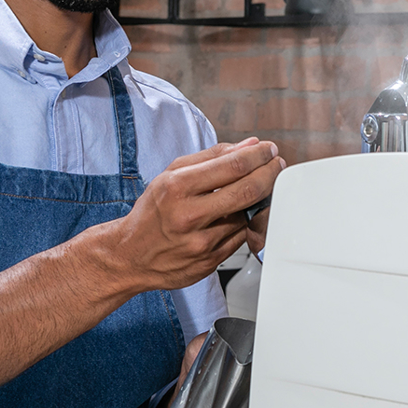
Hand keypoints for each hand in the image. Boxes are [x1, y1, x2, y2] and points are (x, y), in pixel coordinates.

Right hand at [113, 138, 283, 292]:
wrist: (130, 255)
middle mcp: (188, 216)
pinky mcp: (209, 262)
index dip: (258, 155)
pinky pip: (240, 237)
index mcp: (177, 188)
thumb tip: (248, 146)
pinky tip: (240, 214)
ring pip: (246, 215)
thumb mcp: (170, 175)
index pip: (232, 166)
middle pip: (247, 190)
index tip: (268, 149)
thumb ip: (211, 157)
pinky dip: (246, 222)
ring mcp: (200, 242)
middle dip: (269, 173)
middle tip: (276, 165)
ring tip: (257, 188)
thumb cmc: (152, 212)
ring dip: (260, 199)